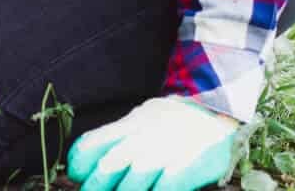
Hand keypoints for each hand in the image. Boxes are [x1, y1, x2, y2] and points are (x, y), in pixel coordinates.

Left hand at [67, 97, 241, 190]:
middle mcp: (142, 140)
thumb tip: (89, 159)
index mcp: (129, 126)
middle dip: (96, 186)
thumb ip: (119, 134)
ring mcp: (164, 154)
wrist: (218, 111)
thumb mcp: (142, 117)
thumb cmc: (174, 120)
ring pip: (132, 185)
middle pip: (108, 168)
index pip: (93, 145)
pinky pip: (164, 189)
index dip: (80, 164)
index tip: (77, 176)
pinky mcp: (187, 168)